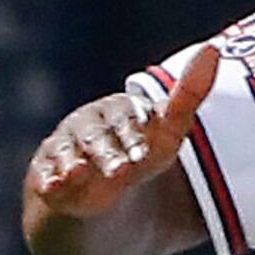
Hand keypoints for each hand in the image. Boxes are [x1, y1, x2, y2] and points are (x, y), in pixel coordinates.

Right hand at [21, 49, 218, 254]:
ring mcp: (63, 148)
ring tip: (79, 174)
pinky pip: (43, 175)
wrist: (96, 206)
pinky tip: (54, 187)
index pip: (126, 119)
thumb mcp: (165, 138)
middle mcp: (87, 125)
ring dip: (75, 164)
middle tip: (122, 171)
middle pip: (96, 138)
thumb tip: (212, 48)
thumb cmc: (135, 162)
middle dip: (108, 154)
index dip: (134, 136)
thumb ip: (188, 97)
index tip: (145, 155)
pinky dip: (49, 180)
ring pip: (68, 154)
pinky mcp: (43, 173)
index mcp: (117, 112)